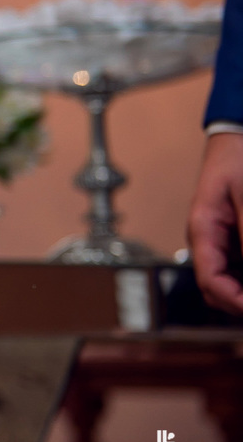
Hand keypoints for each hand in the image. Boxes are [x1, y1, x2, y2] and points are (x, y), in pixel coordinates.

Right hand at [187, 133, 242, 314]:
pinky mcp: (232, 238)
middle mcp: (207, 240)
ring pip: (225, 281)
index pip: (210, 280)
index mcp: (203, 229)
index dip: (235, 300)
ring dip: (240, 291)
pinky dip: (242, 279)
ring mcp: (218, 240)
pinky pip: (234, 268)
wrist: (236, 139)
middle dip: (238, 302)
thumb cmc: (237, 159)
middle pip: (215, 289)